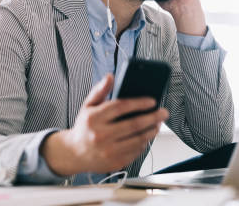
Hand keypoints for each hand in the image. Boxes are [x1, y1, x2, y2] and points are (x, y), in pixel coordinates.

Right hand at [41, 74, 168, 175]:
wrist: (74, 153)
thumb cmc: (84, 127)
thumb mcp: (88, 106)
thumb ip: (100, 90)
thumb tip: (110, 77)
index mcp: (94, 118)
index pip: (121, 107)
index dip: (139, 103)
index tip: (152, 101)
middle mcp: (100, 135)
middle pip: (134, 124)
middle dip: (153, 117)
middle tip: (163, 112)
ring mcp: (108, 151)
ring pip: (138, 139)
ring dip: (152, 130)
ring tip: (158, 123)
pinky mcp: (115, 162)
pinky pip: (135, 152)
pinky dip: (144, 143)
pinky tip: (147, 135)